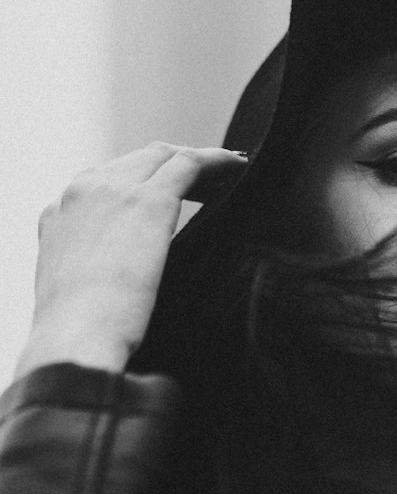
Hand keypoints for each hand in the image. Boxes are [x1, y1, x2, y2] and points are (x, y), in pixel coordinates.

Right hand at [14, 143, 248, 377]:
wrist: (74, 337)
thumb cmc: (80, 333)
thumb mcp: (77, 290)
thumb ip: (95, 270)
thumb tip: (120, 281)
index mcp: (60, 213)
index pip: (109, 181)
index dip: (146, 182)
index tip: (175, 195)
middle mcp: (83, 190)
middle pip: (139, 161)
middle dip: (175, 166)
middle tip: (211, 184)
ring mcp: (115, 190)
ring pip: (165, 156)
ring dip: (198, 163)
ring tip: (229, 177)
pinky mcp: (149, 200)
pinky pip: (191, 164)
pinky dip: (218, 162)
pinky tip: (239, 169)